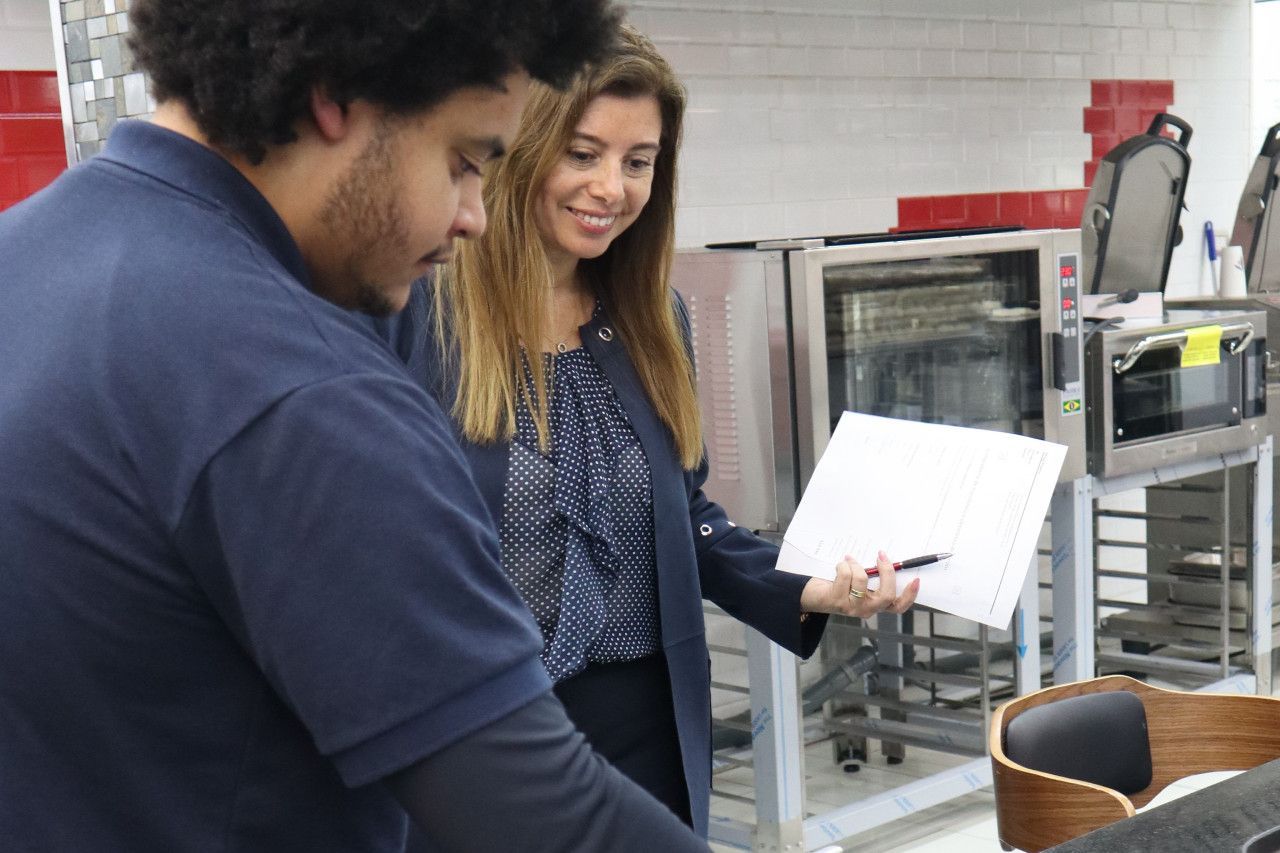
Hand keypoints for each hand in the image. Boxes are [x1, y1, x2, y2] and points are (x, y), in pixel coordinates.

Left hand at [799, 550, 918, 618]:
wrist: (813, 595)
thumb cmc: (839, 584)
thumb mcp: (860, 582)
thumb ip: (873, 575)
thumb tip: (886, 557)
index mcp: (876, 605)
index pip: (898, 606)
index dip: (910, 595)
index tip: (916, 579)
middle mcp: (866, 610)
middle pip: (886, 595)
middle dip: (886, 572)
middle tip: (882, 556)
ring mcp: (852, 608)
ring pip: (862, 581)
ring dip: (856, 565)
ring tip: (849, 560)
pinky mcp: (838, 602)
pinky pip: (846, 577)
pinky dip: (844, 565)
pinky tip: (840, 565)